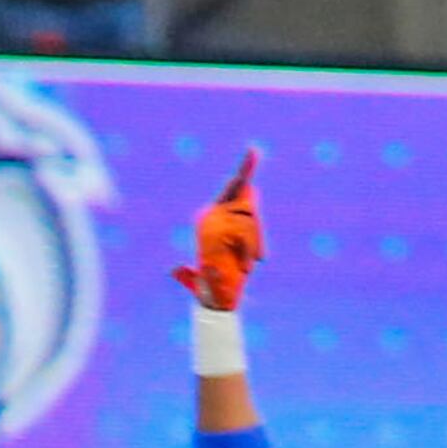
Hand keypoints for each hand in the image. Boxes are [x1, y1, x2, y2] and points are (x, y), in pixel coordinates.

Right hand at [173, 150, 262, 308]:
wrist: (217, 298)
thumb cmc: (227, 277)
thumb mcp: (235, 255)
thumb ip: (228, 246)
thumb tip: (189, 262)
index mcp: (214, 215)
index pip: (236, 186)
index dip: (247, 167)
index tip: (255, 148)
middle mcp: (209, 214)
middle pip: (250, 208)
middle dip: (257, 233)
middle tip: (253, 258)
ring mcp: (210, 222)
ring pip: (248, 222)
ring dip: (254, 246)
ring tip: (244, 263)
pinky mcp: (214, 232)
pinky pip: (244, 232)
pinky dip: (250, 250)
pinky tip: (242, 264)